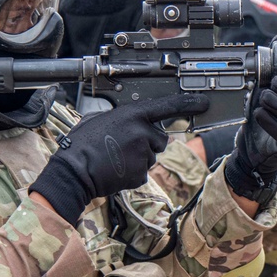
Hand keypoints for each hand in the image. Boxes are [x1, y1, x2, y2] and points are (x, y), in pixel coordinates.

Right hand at [30, 93, 209, 222]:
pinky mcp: (140, 173)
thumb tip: (129, 121)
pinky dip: (132, 173)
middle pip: (160, 139)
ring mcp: (142, 154)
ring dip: (138, 158)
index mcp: (131, 115)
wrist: (73, 172)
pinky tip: (116, 169)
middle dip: (148, 143)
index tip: (202, 103)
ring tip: (115, 158)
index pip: (166, 107)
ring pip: (151, 157)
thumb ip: (121, 117)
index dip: (187, 104)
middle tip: (124, 147)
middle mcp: (141, 132)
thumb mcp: (99, 118)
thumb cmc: (80, 144)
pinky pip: (143, 172)